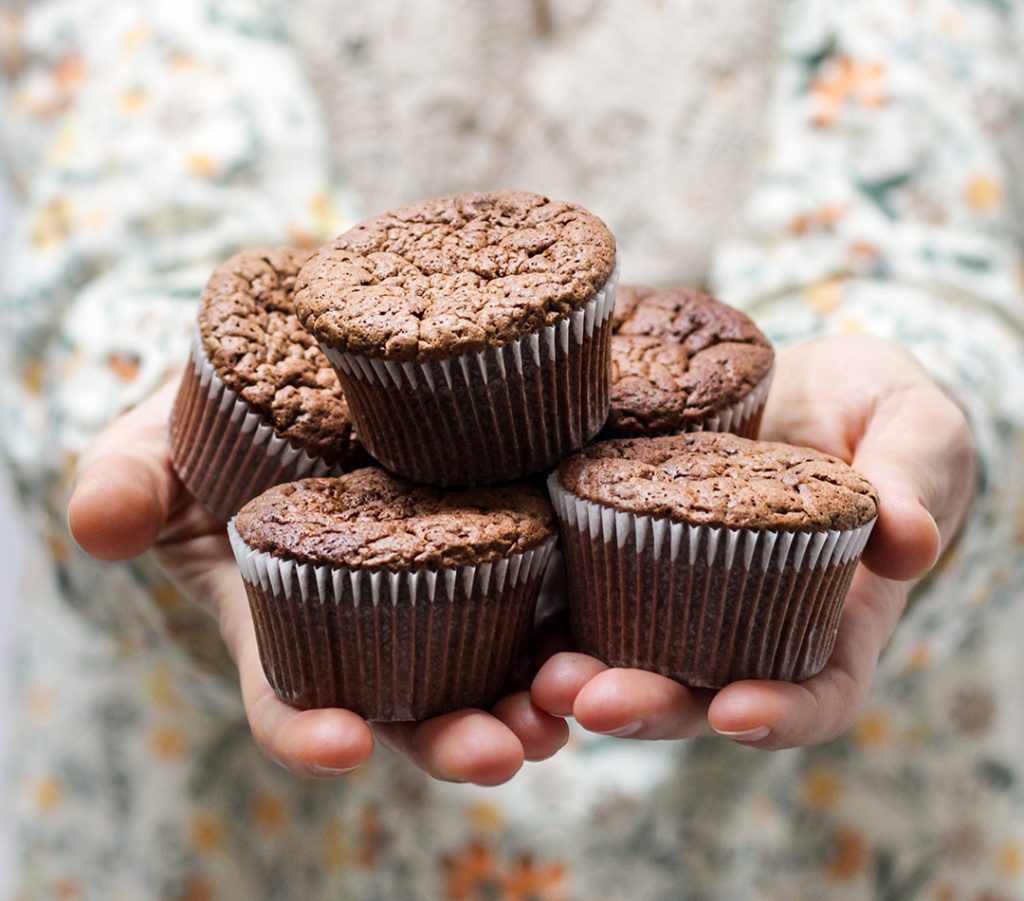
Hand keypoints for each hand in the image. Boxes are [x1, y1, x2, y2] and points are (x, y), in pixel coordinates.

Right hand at [68, 380, 567, 783]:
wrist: (307, 366)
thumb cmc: (220, 418)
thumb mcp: (159, 440)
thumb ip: (129, 482)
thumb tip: (96, 523)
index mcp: (286, 619)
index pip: (289, 697)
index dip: (308, 731)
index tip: (336, 746)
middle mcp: (373, 622)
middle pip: (414, 703)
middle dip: (454, 736)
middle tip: (501, 751)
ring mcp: (446, 583)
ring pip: (494, 663)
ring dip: (536, 696)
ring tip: (570, 703)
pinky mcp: (507, 531)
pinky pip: (548, 584)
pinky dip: (578, 610)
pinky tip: (608, 615)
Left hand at [531, 335, 975, 748]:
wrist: (803, 376)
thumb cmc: (875, 409)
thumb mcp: (914, 426)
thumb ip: (916, 477)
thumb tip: (909, 539)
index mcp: (830, 617)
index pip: (816, 691)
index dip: (781, 714)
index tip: (737, 712)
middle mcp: (744, 620)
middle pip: (697, 690)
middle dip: (647, 706)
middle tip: (594, 701)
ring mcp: (674, 586)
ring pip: (627, 650)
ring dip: (579, 675)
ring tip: (537, 675)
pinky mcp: (618, 541)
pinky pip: (579, 580)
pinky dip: (541, 600)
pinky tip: (499, 588)